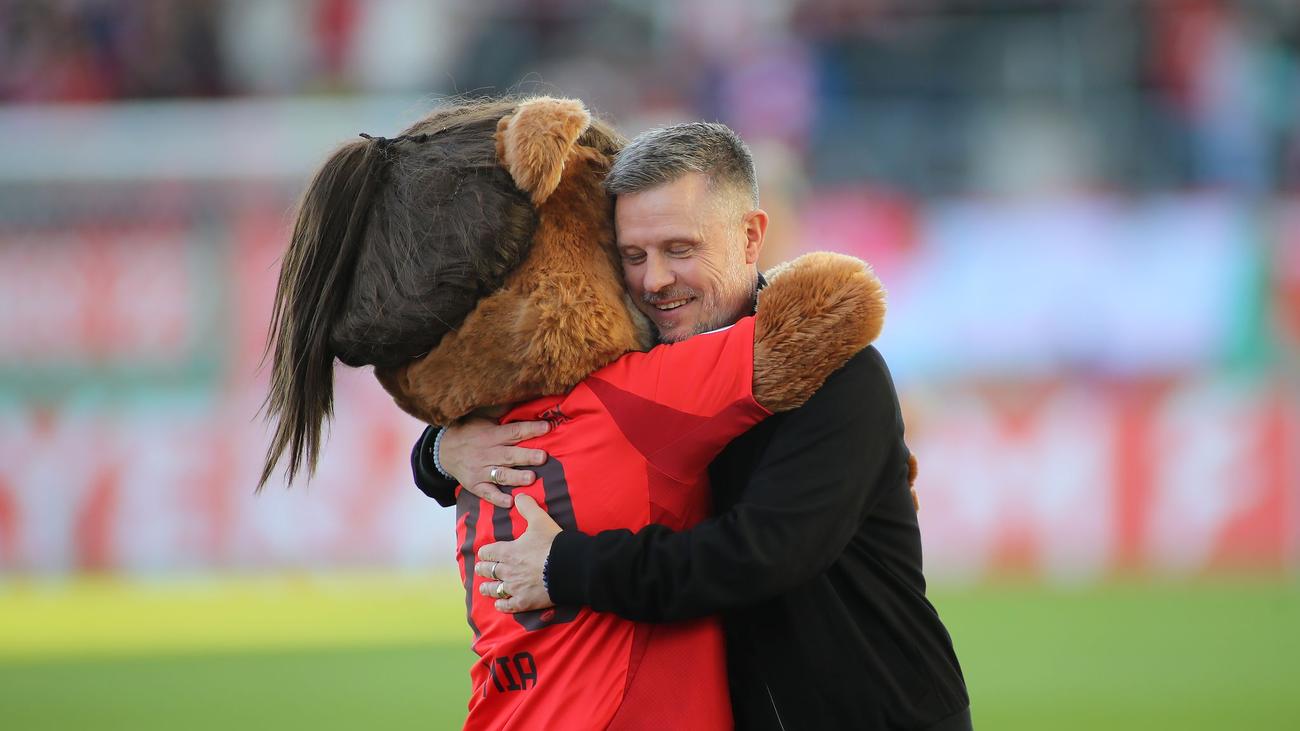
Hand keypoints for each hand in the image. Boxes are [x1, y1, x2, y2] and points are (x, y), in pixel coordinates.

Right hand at [441, 418, 549, 507]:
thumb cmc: (469, 431)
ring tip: (531, 478)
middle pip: (510, 455)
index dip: (530, 429)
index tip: (547, 427)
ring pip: (501, 474)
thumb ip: (501, 410)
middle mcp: (487, 453)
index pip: (513, 432)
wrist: (443, 450)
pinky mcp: (475, 485)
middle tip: (543, 457)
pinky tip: (510, 502)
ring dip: (516, 477)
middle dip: (527, 456)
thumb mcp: (482, 417)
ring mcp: (481, 471)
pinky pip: (487, 493)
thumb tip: (521, 396)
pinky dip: (498, 498)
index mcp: (491, 435)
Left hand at [475, 495, 559, 612]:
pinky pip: (508, 606)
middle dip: (483, 569)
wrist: (569, 568)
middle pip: (488, 571)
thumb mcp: (540, 520)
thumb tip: (519, 495)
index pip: (488, 552)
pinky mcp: (525, 602)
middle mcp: (507, 571)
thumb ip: (528, 507)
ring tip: (483, 588)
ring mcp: (515, 588)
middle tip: (480, 569)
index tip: (484, 553)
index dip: (485, 552)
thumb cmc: (553, 544)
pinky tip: (499, 605)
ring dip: (487, 588)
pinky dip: (501, 605)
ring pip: (494, 589)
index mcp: (508, 551)